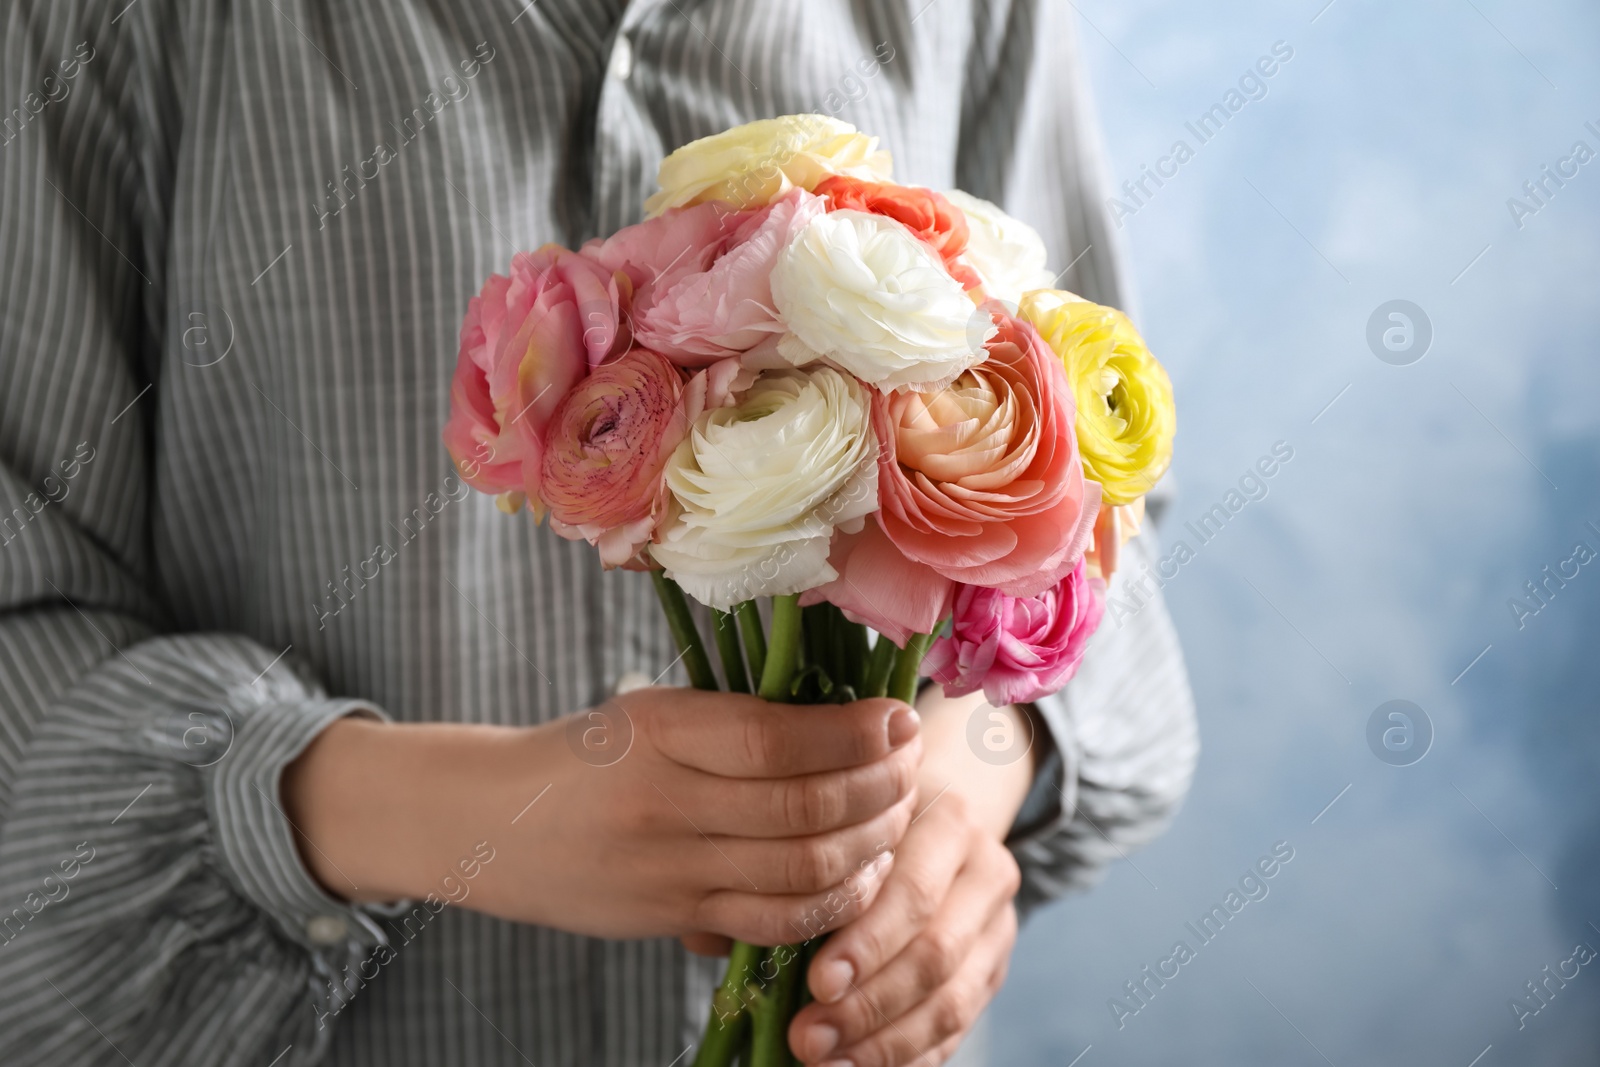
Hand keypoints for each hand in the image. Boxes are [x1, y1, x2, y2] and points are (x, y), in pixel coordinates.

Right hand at [283, 688, 921, 946]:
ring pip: (802, 872)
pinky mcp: (675, 917)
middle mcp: (664, 802)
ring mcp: (670, 870)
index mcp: (658, 730)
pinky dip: (833, 903)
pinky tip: (861, 874)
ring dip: (870, 845)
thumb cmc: (586, 755)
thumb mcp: (650, 712)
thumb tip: (855, 724)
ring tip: (896, 815)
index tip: (902, 718)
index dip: (855, 735)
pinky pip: (774, 922)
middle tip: (912, 766)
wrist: (492, 823)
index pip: (778, 739)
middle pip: (804, 808)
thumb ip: (737, 720)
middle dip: (880, 788)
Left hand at [788, 690, 1034, 1066]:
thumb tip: (718, 938)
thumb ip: (790, 873)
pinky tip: (858, 1064)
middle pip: (934, 951)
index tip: (815, 983)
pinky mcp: (994, 967)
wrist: (935, 821)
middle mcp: (983, 867)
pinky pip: (958, 1026)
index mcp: (945, 819)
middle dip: (868, 1004)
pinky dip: (907, 1053)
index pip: (911, 892)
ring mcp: (995, 922)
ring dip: (883, 1041)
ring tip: (824, 1060)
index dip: (866, 944)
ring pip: (952, 999)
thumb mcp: (837, 824)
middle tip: (809, 1038)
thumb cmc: (862, 826)